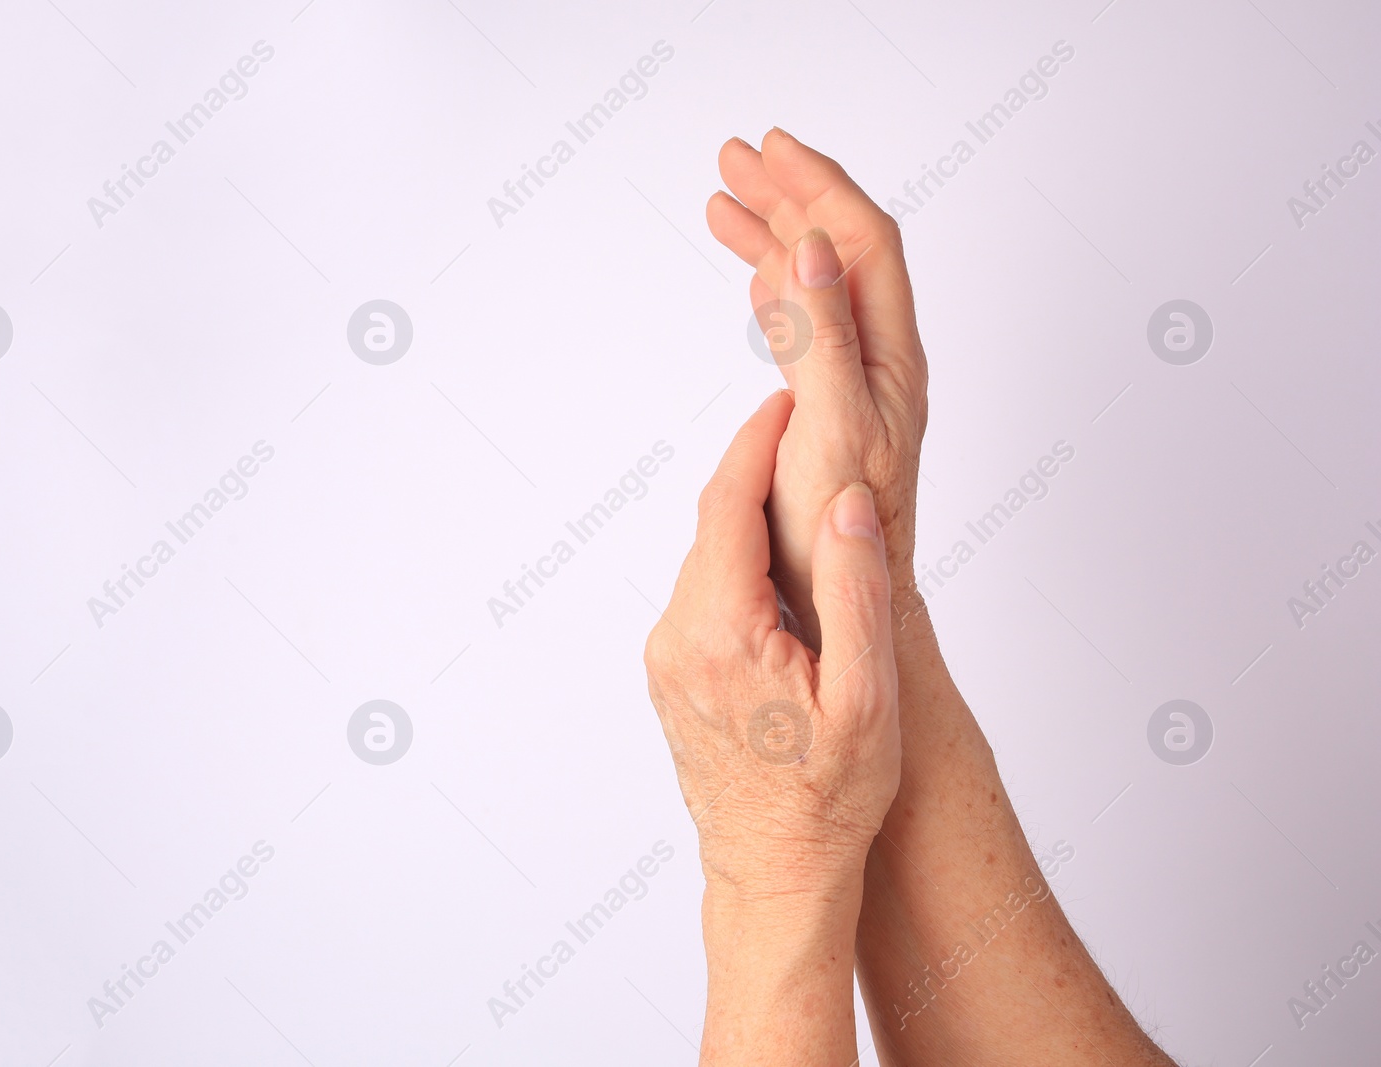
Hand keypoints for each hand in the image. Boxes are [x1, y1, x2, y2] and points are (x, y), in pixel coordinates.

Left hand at [643, 390, 899, 899]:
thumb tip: (843, 501)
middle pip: (713, 526)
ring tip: (805, 488)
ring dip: (747, 519)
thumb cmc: (829, 798)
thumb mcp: (866, 694)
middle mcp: (677, 638)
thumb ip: (854, 588)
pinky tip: (783, 568)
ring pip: (708, 560)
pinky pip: (703, 595)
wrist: (776, 873)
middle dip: (755, 469)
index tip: (786, 397)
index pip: (728, 504)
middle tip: (804, 423)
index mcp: (721, 632)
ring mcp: (667, 659)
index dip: (757, 441)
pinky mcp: (671, 675)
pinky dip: (738, 564)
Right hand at [707, 129, 928, 647]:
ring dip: (775, 235)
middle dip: (790, 195)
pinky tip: (752, 278)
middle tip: (736, 159)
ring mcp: (853, 381)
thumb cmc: (838, 533)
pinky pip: (801, 325)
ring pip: (816, 285)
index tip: (771, 149)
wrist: (846, 603)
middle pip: (839, 250)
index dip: (820, 186)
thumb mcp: (831, 426)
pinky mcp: (828, 408)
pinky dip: (772, 288)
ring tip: (724, 202)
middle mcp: (876, 359)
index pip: (862, 241)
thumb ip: (822, 334)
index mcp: (884, 355)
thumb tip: (815, 247)